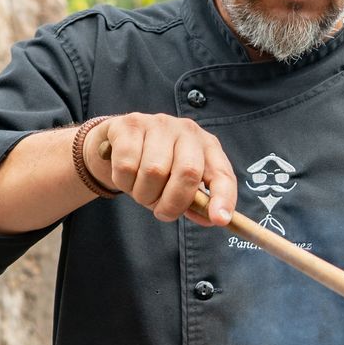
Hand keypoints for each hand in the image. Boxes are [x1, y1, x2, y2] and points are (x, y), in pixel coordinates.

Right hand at [87, 113, 236, 226]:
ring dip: (143, 194)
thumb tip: (211, 219)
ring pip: (153, 171)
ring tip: (140, 191)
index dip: (224, 198)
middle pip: (188, 172)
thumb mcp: (180, 183)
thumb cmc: (156, 166)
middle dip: (173, 203)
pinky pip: (127, 165)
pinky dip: (124, 182)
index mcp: (208, 147)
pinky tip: (125, 176)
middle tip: (160, 212)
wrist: (119, 141)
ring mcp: (159, 124)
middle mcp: (187, 131)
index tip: (219, 220)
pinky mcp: (130, 124)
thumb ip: (195, 202)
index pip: (222, 174)